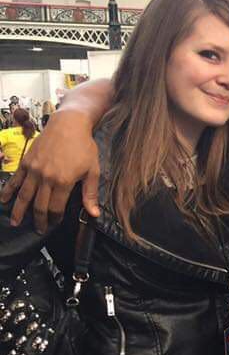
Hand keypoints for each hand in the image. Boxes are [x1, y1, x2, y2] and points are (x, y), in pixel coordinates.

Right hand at [0, 110, 100, 232]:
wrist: (68, 124)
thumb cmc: (84, 146)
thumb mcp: (93, 171)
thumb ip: (90, 194)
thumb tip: (93, 214)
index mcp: (63, 182)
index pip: (56, 208)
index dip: (54, 220)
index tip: (54, 225)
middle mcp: (46, 177)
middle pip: (39, 206)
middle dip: (38, 220)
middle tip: (38, 230)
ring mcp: (34, 170)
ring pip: (24, 196)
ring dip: (19, 211)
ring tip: (15, 223)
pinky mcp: (26, 162)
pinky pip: (15, 180)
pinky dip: (8, 191)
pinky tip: (4, 201)